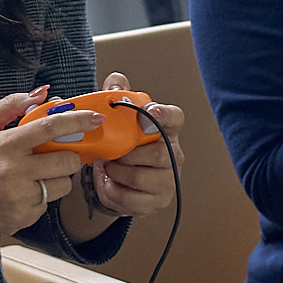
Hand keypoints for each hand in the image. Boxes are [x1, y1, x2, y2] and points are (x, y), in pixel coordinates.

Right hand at [0, 88, 87, 241]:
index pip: (51, 128)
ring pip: (60, 187)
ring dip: (55, 179)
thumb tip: (42, 94)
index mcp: (6, 145)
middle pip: (67, 162)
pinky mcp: (18, 219)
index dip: (78, 121)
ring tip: (33, 176)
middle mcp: (14, 172)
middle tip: (59, 155)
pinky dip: (38, 199)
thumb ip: (10, 106)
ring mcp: (18, 198)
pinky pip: (44, 206)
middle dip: (69, 157)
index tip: (96, 119)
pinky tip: (17, 194)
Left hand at [87, 71, 186, 219]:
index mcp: (165, 130)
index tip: (151, 111)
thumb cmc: (123, 146)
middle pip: (157, 154)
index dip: (165, 114)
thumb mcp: (118, 120)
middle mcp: (174, 155)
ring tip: (107, 167)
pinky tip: (109, 184)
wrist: (118, 180)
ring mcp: (168, 180)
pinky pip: (133, 199)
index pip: (175, 118)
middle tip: (110, 152)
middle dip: (127, 154)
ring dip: (117, 173)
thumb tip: (115, 81)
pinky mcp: (157, 201)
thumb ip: (116, 96)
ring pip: (141, 177)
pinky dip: (114, 192)